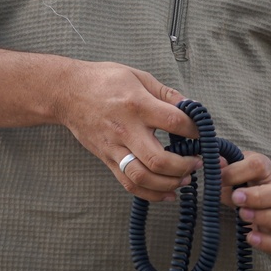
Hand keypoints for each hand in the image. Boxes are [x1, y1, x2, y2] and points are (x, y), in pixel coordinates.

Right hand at [52, 61, 200, 202]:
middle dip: (184, 166)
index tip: (203, 133)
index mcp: (136, 104)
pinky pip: (128, 183)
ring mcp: (114, 148)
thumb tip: (190, 107)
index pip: (173, 121)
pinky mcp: (106, 159)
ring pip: (142, 177)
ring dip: (169, 184)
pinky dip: (150, 194)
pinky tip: (168, 193)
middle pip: (158, 159)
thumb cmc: (103, 81)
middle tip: (198, 163)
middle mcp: (125, 130)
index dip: (194, 130)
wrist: (67, 92)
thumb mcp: (138, 76)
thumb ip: (165, 93)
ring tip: (185, 179)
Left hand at [221, 151, 270, 252]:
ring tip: (243, 217)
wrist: (262, 196)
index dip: (237, 172)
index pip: (258, 165)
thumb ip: (223, 167)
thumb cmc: (243, 182)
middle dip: (259, 197)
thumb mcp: (232, 170)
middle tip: (236, 199)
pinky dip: (270, 243)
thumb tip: (216, 163)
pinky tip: (250, 238)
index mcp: (265, 169)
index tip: (220, 179)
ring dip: (268, 218)